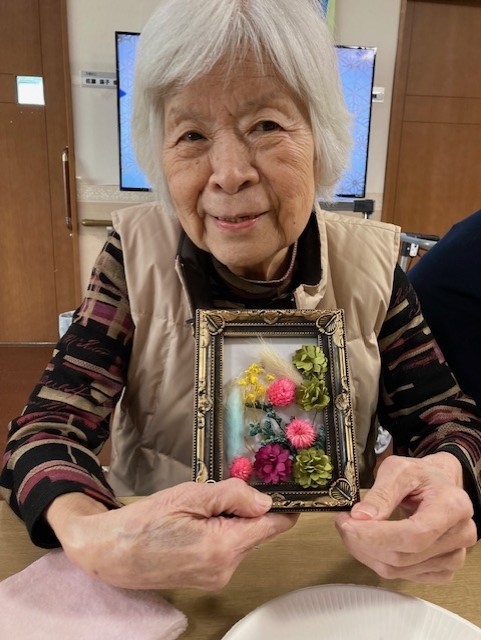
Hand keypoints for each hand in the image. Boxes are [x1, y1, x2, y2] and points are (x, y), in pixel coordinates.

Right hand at [46, 478, 296, 589]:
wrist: (111, 552)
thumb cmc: (145, 521)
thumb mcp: (189, 495)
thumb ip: (231, 496)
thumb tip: (266, 500)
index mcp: (224, 547)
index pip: (274, 525)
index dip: (283, 503)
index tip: (286, 484)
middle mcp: (227, 568)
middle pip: (258, 530)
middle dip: (247, 507)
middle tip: (219, 489)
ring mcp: (217, 576)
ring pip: (242, 538)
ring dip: (231, 519)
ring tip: (199, 507)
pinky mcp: (207, 578)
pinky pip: (227, 548)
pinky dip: (220, 531)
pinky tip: (194, 522)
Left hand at [335, 452, 476, 582]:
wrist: (439, 485)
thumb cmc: (421, 476)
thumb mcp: (399, 470)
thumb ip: (380, 492)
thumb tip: (361, 516)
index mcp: (452, 506)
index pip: (414, 534)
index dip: (377, 536)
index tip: (349, 525)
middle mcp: (459, 535)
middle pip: (403, 555)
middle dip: (363, 542)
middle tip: (343, 523)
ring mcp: (453, 557)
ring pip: (398, 570)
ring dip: (366, 553)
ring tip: (354, 530)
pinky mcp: (442, 571)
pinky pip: (402, 576)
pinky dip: (378, 561)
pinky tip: (371, 543)